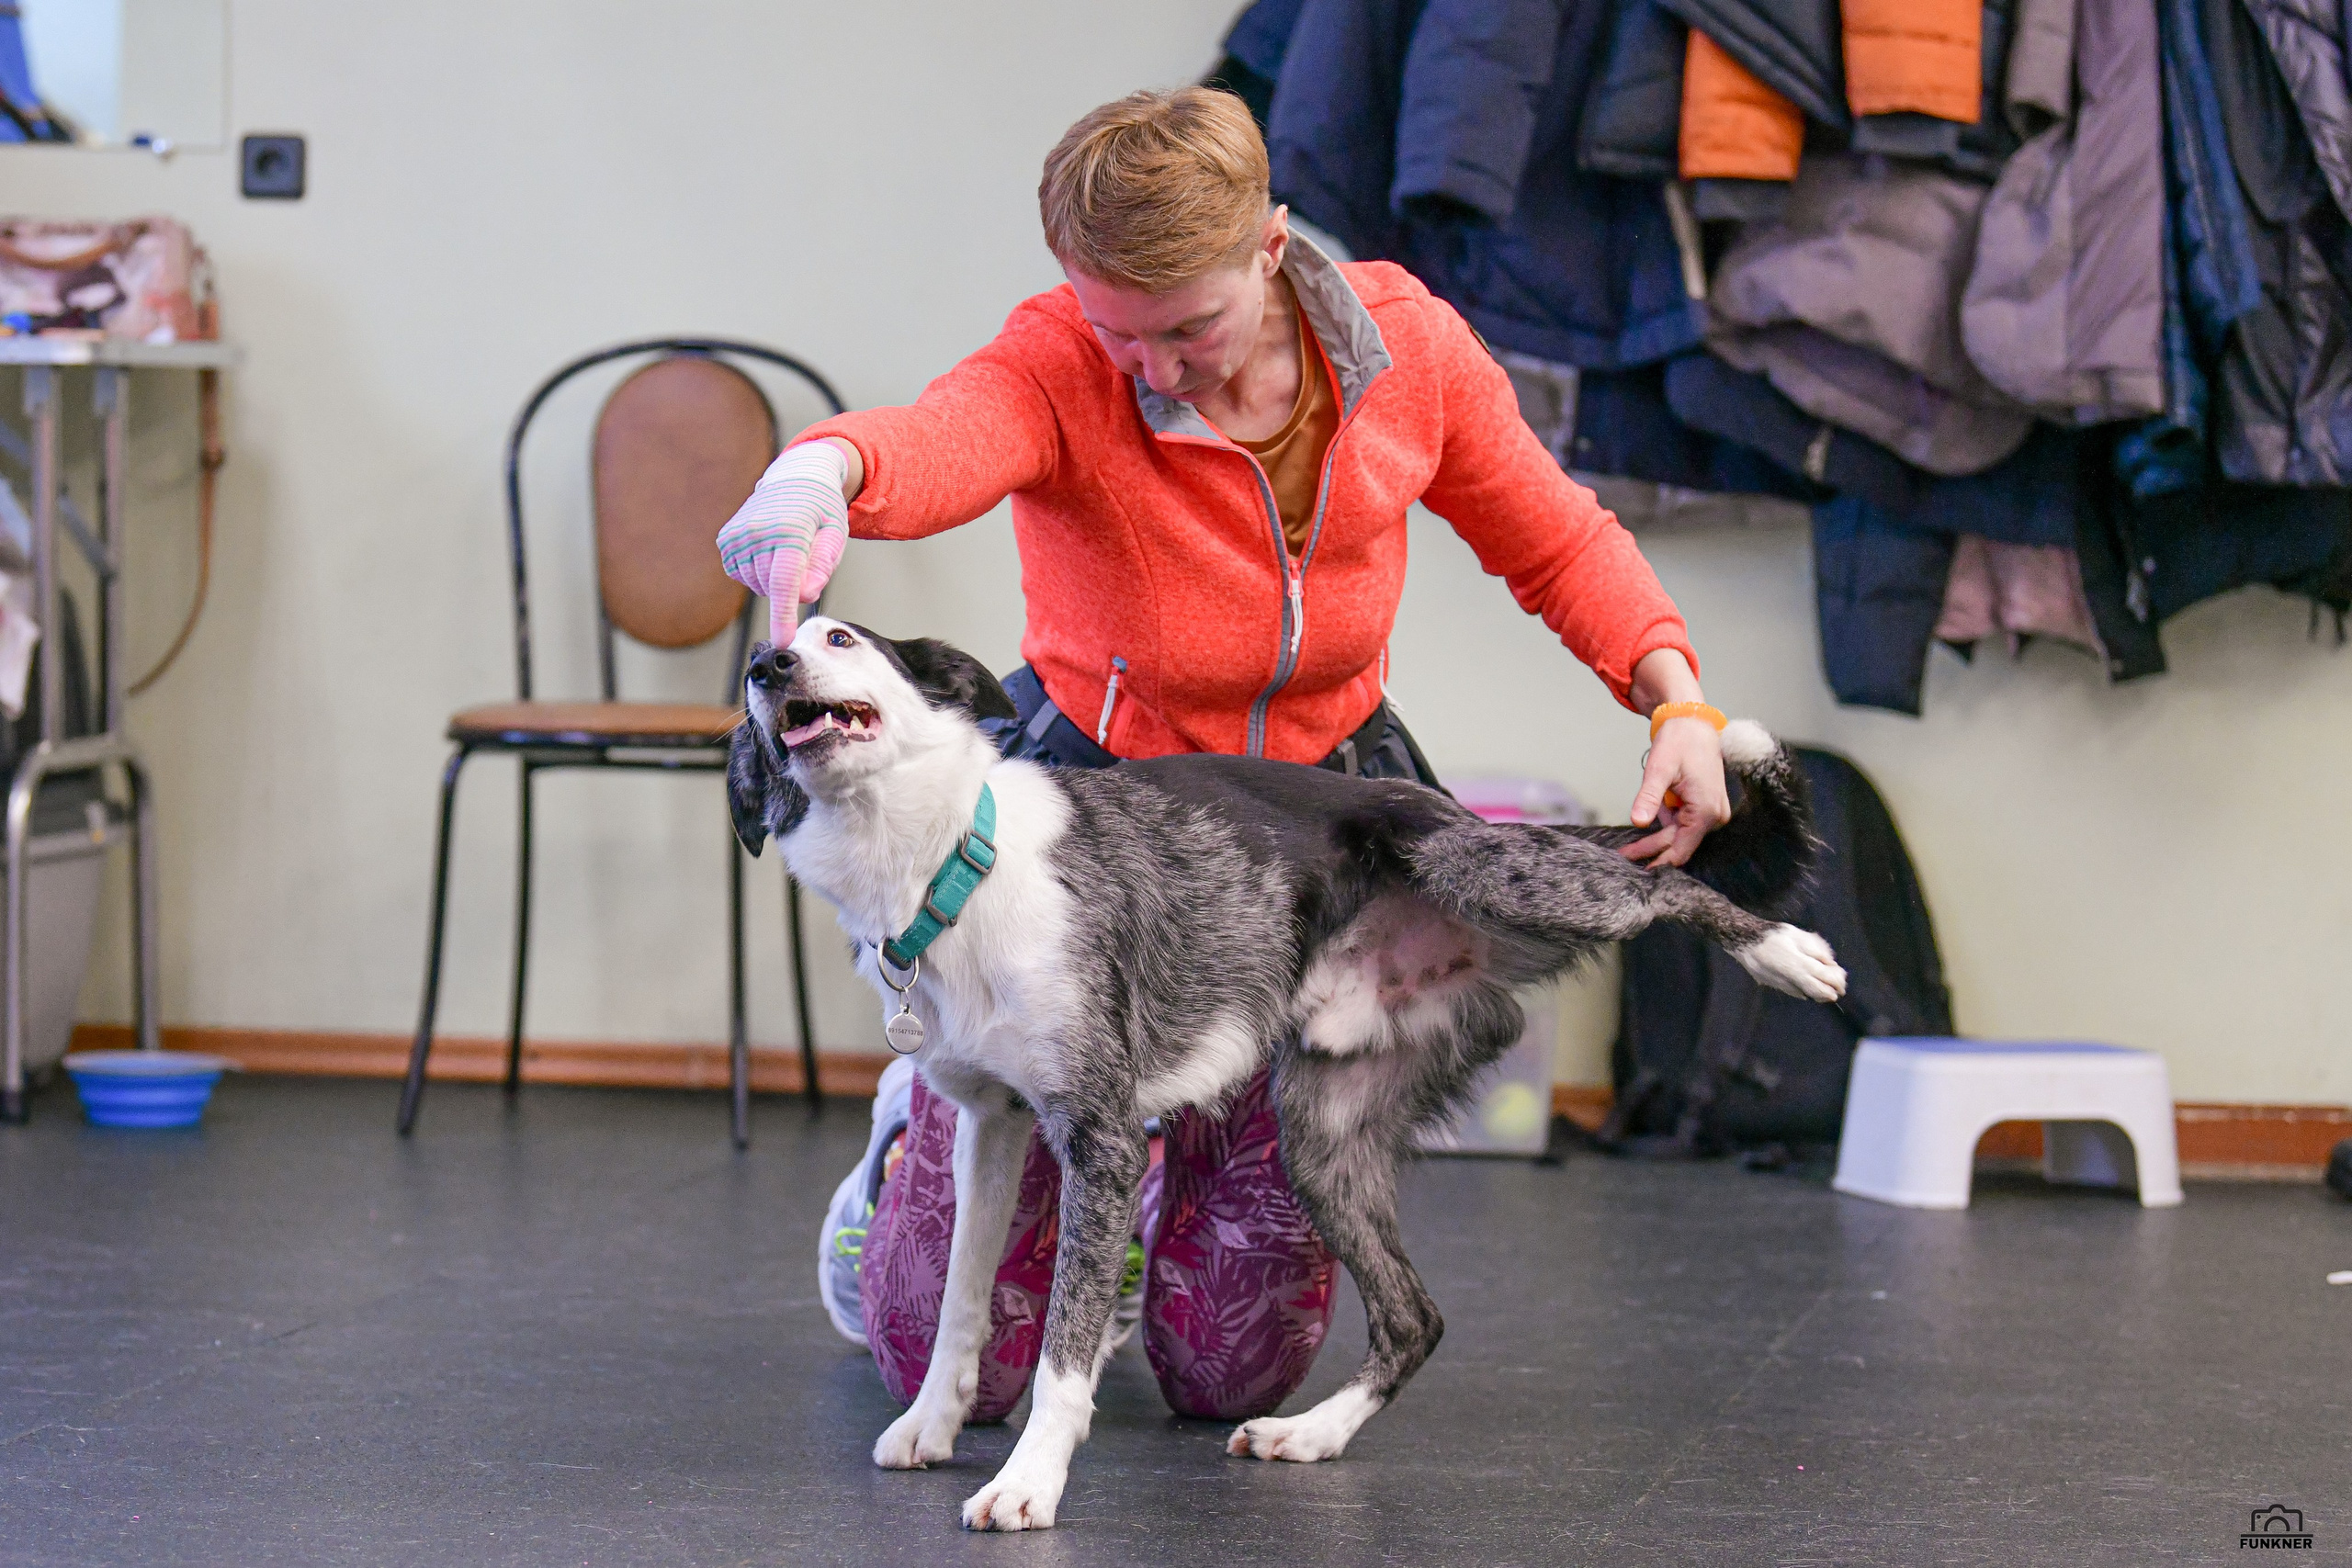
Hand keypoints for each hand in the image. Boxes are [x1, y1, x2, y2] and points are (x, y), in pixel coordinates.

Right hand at [716, 440, 851, 642]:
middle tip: (805, 560)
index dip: (783, 615)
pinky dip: (757, 572)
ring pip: (757, 584)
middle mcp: (757, 532)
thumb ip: (823, 566)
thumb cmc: (820, 509)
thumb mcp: (834, 534)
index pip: (783, 582)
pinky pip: (742, 575)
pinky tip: (768, 550)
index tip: (782, 641)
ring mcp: (737, 535)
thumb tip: (805, 596)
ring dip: (773, 580)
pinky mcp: (726, 540)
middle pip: (772, 588)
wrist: (794, 478)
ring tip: (785, 549)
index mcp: (788, 530)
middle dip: (791, 589)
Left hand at [1623, 716, 1730, 866]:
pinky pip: (1684, 821)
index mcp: (1706, 811)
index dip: (1657, 860)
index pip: (1680, 849)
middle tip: (1624, 854)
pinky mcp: (1707, 805)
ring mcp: (1713, 811)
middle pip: (1678, 843)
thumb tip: (1638, 821)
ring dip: (1658, 831)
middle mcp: (1714, 815)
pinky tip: (1657, 804)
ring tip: (1638, 824)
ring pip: (1680, 833)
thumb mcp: (1659, 769)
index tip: (1636, 867)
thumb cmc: (1679, 742)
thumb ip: (1649, 797)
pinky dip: (1666, 817)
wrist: (1692, 722)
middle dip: (1651, 847)